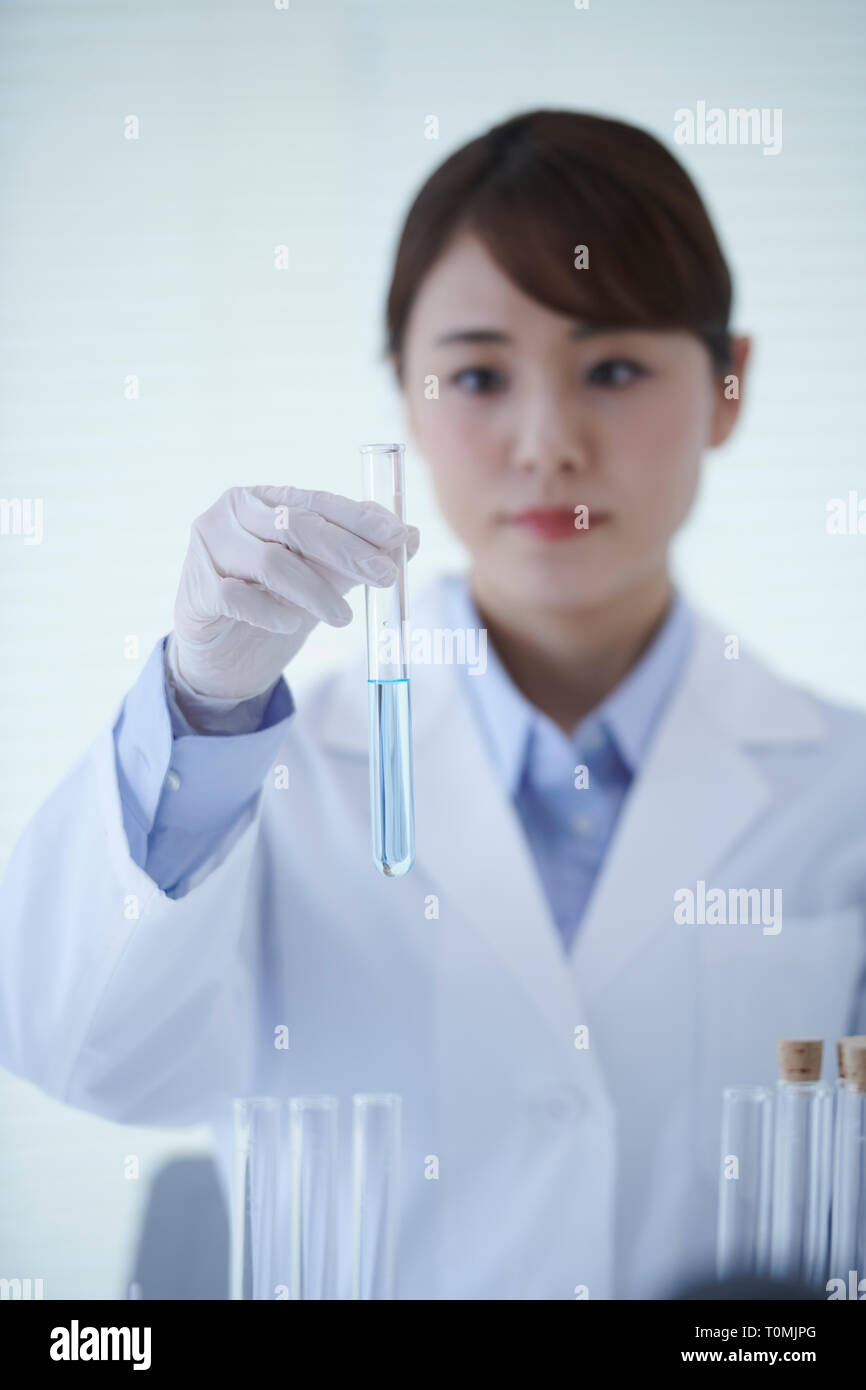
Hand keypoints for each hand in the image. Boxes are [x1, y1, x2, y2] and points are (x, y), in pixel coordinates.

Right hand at [172, 485, 419, 699]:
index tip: (398, 535)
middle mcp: (233, 512)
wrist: (221, 650)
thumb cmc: (272, 599)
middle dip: (349, 551)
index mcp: (264, 498)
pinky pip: (241, 598)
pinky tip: (292, 624)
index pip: (317, 501)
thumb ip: (357, 554)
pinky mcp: (197, 589)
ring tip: (344, 618)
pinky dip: (273, 612)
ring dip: (317, 591)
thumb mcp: (320, 574)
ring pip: (273, 563)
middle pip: (296, 525)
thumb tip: (411, 537)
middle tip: (386, 576)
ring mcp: (209, 548)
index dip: (360, 517)